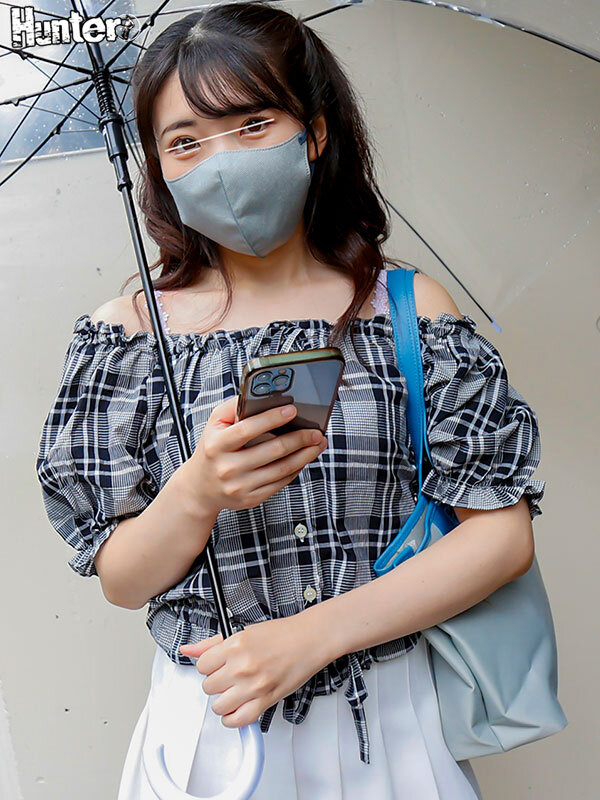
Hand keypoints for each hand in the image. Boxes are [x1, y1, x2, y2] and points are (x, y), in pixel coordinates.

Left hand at [179, 615, 327, 727]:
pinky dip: (233, 719)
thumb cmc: (281, 634)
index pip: (202, 665)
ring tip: (234, 692)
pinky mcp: (266, 700)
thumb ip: (212, 644)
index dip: (209, 666)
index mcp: (235, 645)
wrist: (309, 639)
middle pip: (208, 686)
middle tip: (229, 677)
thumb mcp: (243, 632)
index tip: (218, 665)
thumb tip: (188, 650)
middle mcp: (242, 665)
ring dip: (224, 702)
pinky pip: (238, 720)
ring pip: (219, 706)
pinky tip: (237, 709)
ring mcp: (254, 685)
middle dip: (217, 683)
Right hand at [184, 395, 327, 516]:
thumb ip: (234, 407)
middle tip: (316, 431)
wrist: (200, 488)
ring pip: (282, 469)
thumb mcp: (215, 425)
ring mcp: (240, 486)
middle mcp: (227, 468)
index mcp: (217, 445)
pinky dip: (296, 469)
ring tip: (318, 443)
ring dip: (305, 455)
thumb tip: (262, 398)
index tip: (292, 410)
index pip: (247, 429)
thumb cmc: (212, 449)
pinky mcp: (251, 499)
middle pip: (272, 451)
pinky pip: (280, 482)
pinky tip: (304, 458)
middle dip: (299, 438)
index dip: (271, 418)